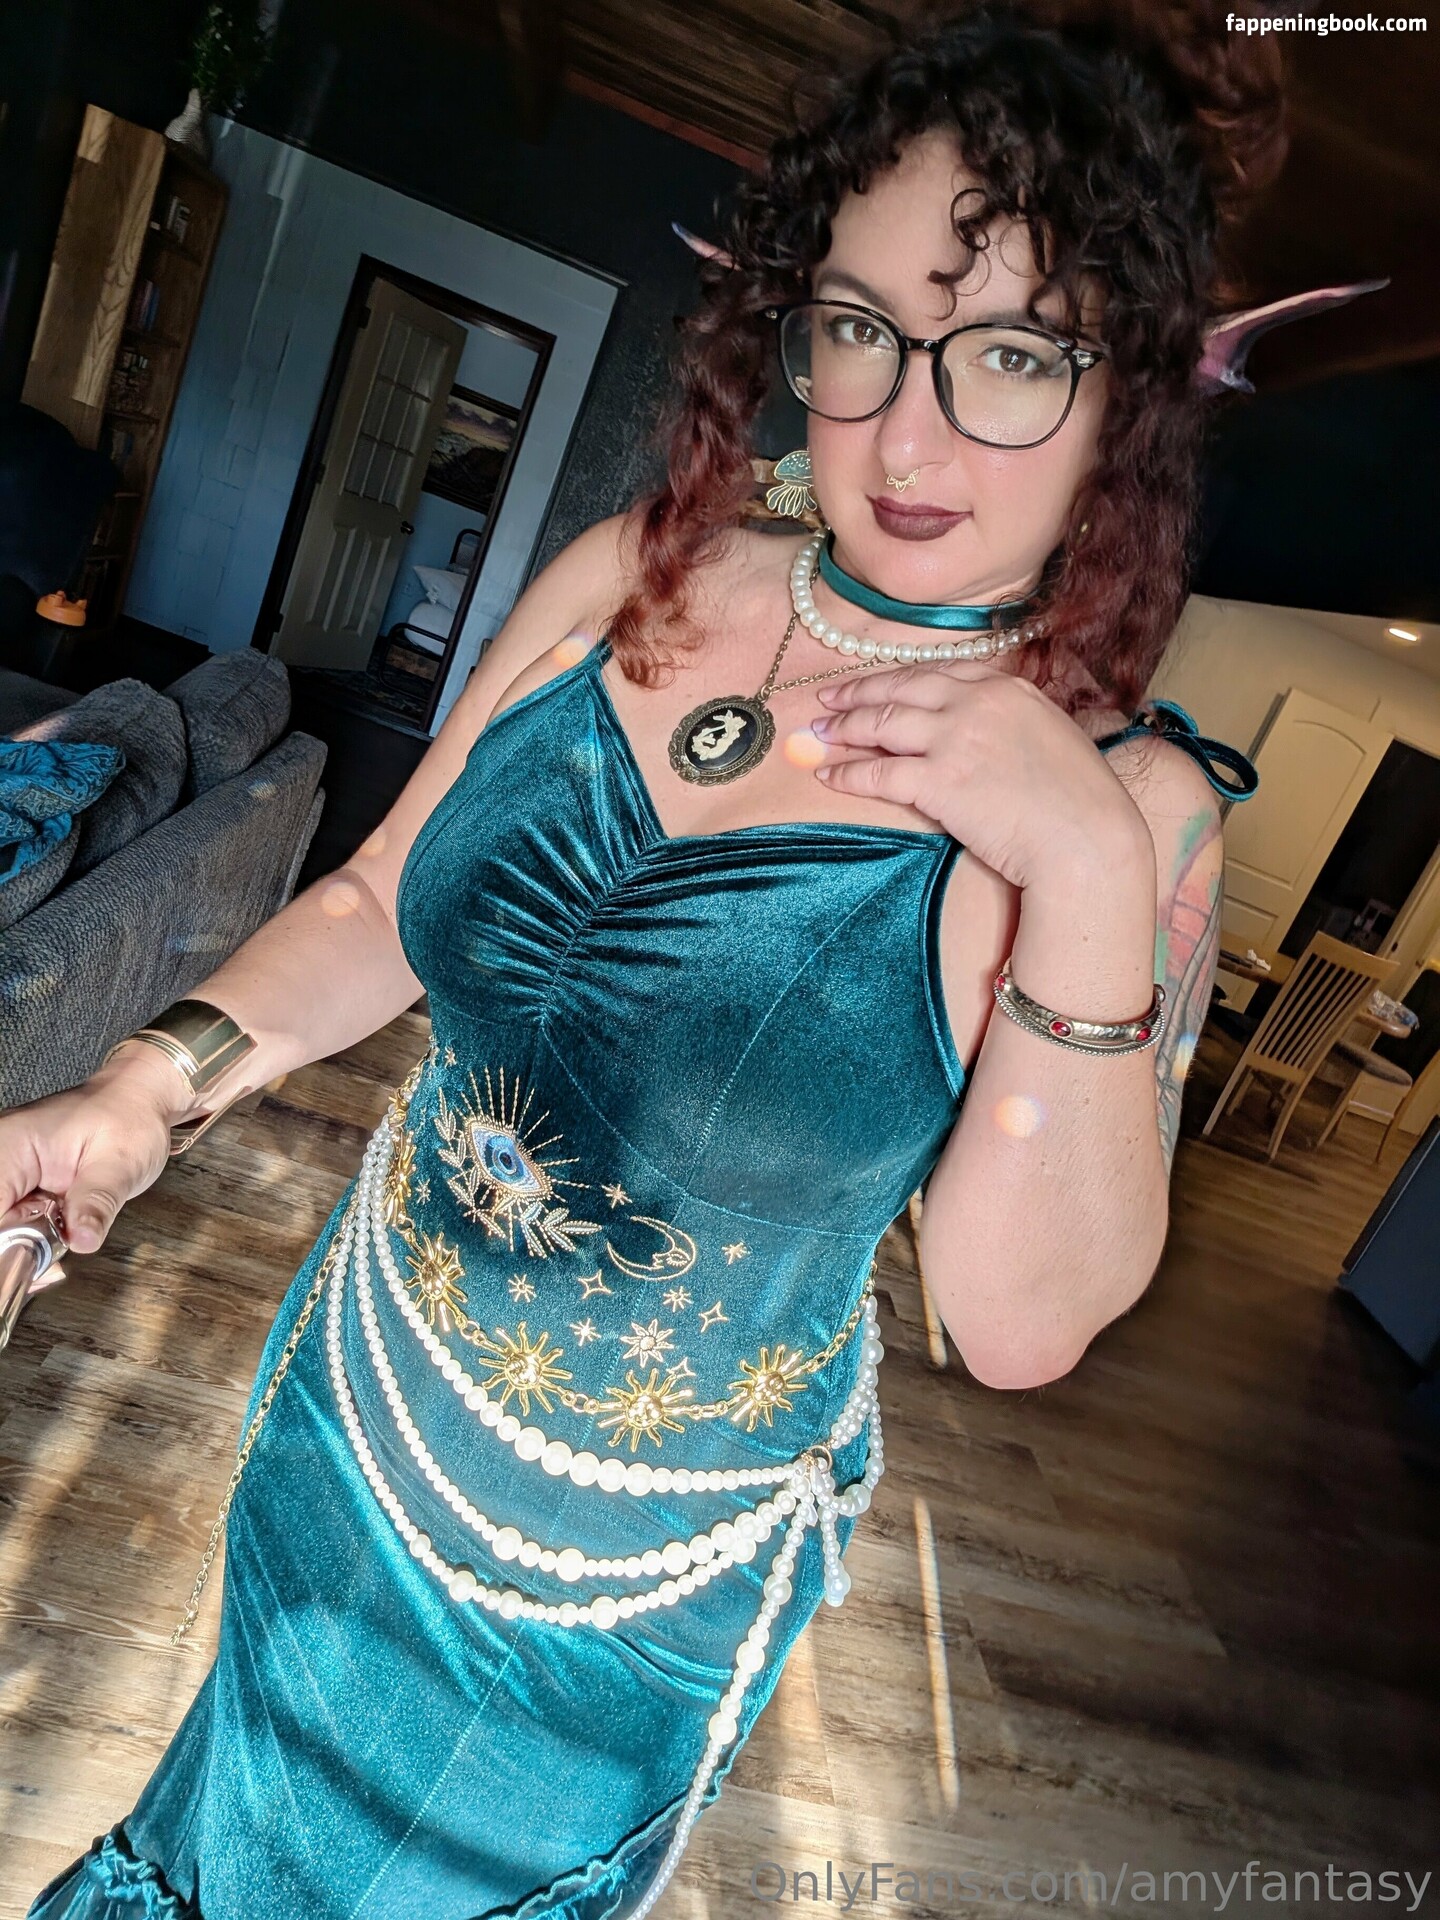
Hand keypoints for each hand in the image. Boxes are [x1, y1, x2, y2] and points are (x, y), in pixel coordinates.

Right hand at [0, 1049, 186, 1254]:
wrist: (138, 1101)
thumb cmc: (129, 1117)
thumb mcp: (121, 1163)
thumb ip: (97, 1202)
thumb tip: (82, 1239)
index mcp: (13, 1144)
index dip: (13, 1236)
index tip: (42, 1247)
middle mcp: (2, 1155)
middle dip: (21, 1242)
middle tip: (63, 1236)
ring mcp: (8, 1169)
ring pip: (3, 1226)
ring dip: (29, 1240)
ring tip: (67, 1224)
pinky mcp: (18, 1181)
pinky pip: (13, 1218)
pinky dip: (34, 1233)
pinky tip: (60, 1225)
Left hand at [810, 661, 1148, 891]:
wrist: (1088, 839)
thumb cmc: (1080, 800)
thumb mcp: (1051, 736)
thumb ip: (1012, 721)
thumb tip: (982, 729)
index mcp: (1007, 687)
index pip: (937, 673)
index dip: (897, 678)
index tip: (873, 683)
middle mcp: (977, 702)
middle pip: (900, 689)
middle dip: (857, 694)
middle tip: (827, 701)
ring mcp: (955, 738)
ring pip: (882, 723)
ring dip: (844, 728)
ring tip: (818, 734)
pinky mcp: (938, 780)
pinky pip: (878, 772)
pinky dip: (847, 773)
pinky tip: (828, 776)